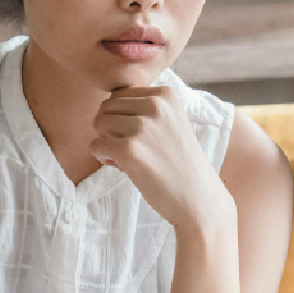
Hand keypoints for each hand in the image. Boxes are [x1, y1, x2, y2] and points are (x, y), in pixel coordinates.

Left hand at [91, 86, 232, 231]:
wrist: (198, 198)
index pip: (121, 94)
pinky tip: (123, 167)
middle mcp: (155, 105)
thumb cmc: (180, 162)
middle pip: (107, 106)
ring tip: (127, 157)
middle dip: (111, 127)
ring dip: (107, 141)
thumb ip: (145, 108)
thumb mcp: (172, 121)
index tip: (140, 137)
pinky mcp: (129, 150)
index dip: (123, 117)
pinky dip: (103, 158)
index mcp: (166, 94)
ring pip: (98, 123)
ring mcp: (142, 127)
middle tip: (131, 148)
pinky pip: (95, 145)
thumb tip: (104, 108)